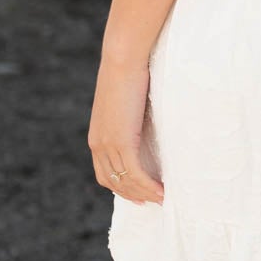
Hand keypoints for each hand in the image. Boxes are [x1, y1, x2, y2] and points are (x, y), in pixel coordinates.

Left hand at [88, 58, 163, 203]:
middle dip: (134, 196)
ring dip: (144, 195)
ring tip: (163, 200)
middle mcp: (98, 144)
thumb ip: (131, 119)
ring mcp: (108, 144)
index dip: (122, 188)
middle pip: (114, 183)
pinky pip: (136, 174)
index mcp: (97, 137)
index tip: (139, 195)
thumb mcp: (126, 103)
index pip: (105, 174)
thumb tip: (147, 126)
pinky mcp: (122, 141)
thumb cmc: (128, 73)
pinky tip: (163, 192)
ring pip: (125, 182)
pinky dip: (149, 187)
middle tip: (154, 202)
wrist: (123, 58)